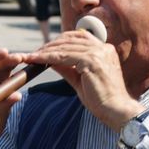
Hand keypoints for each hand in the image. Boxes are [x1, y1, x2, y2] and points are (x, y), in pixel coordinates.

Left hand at [21, 28, 142, 131]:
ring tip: (31, 56)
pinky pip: (64, 56)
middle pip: (70, 39)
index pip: (78, 37)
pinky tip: (38, 60)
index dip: (60, 41)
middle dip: (50, 45)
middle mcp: (102, 47)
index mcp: (104, 50)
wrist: (117, 111)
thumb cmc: (102, 100)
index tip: (45, 48)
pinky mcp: (92, 61)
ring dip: (46, 51)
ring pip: (65, 46)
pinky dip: (48, 57)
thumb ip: (68, 68)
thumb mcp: (81, 80)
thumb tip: (51, 61)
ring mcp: (98, 53)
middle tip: (33, 52)